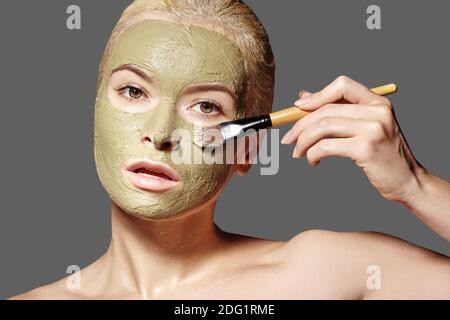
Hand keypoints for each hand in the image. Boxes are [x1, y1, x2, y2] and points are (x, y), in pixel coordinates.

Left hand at [281, 75, 425, 203]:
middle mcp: (378, 111)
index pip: (342, 85)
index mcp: (378, 102)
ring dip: (303, 141)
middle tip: (288, 139)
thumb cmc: (383, 155)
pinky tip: (312, 161)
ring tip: (297, 152)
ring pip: (323, 126)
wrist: (408, 181)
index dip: (317, 95)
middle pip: (326, 109)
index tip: (298, 108)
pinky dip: (312, 154)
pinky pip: (327, 146)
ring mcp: (374, 129)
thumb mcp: (365, 128)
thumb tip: (304, 97)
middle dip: (300, 125)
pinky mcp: (366, 148)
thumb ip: (338, 112)